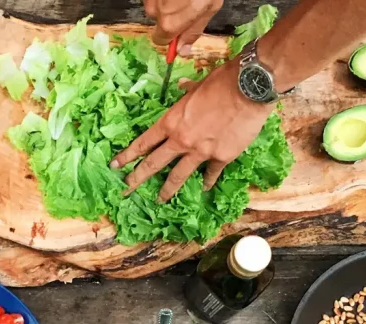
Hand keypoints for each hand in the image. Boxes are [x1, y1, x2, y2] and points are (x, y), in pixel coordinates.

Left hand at [110, 60, 273, 202]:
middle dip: (137, 178)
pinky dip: (207, 180)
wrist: (249, 89)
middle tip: (126, 190)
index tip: (115, 166)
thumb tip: (182, 87)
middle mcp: (181, 140)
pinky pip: (211, 173)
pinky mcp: (221, 157)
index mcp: (171, 122)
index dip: (128, 155)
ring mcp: (201, 152)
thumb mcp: (197, 85)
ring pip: (178, 175)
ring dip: (167, 189)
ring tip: (160, 200)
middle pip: (154, 164)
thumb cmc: (221, 82)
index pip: (143, 143)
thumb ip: (187, 92)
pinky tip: (204, 187)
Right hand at [143, 0, 222, 55]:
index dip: (172, 36)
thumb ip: (194, 31)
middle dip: (169, 15)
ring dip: (166, 2)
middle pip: (158, 21)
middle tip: (186, 4)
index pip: (161, 41)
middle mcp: (154, 11)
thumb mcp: (209, 8)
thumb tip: (183, 51)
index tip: (181, 29)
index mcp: (169, 23)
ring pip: (155, 6)